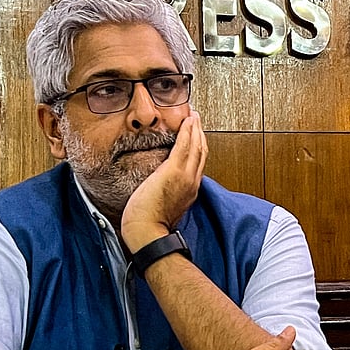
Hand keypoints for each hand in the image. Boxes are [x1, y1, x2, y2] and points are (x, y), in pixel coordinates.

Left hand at [122, 111, 207, 251]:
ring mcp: (186, 176)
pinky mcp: (174, 171)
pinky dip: (189, 131)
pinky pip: (185, 145)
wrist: (148, 232)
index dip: (198, 147)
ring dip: (196, 128)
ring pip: (196, 146)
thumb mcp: (164, 206)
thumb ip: (166, 194)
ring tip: (194, 116)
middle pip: (202, 152)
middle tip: (197, 120)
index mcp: (189, 190)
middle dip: (200, 134)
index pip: (197, 164)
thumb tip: (159, 187)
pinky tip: (189, 120)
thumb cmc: (149, 225)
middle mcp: (192, 182)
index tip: (196, 136)